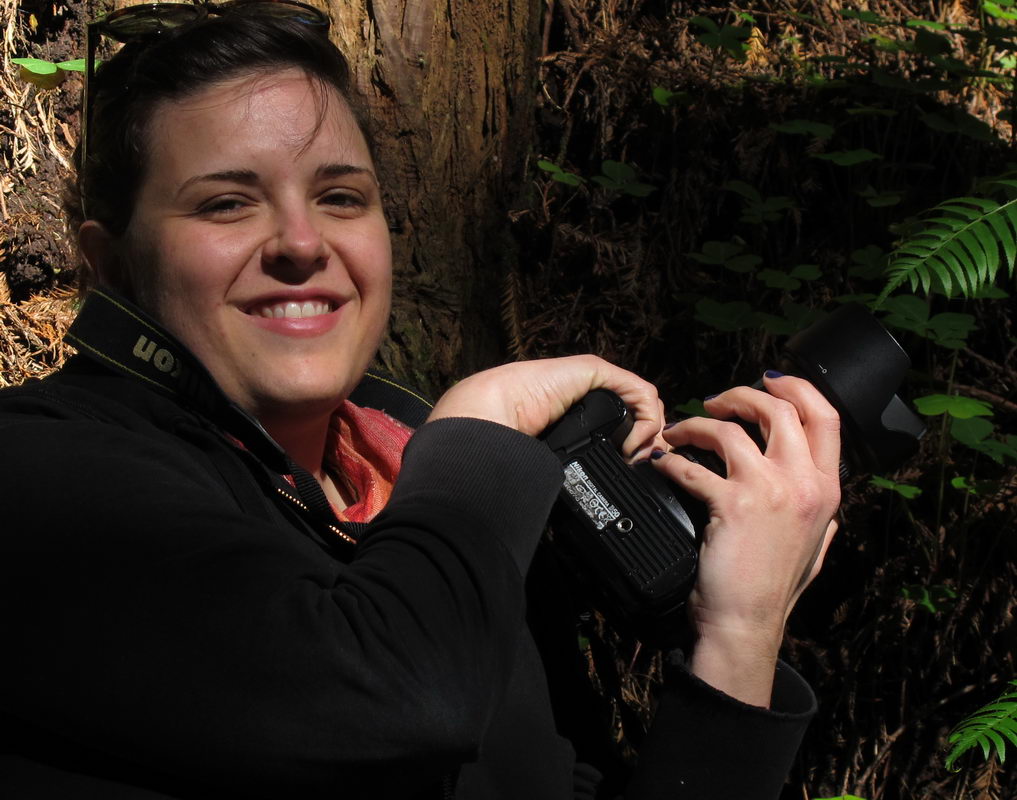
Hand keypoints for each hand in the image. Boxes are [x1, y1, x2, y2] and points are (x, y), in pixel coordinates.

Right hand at [427, 355, 662, 459]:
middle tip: (643, 464)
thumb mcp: (558, 458)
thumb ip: (575, 464)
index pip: (627, 422)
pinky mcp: (597, 371)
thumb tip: (592, 498)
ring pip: (645, 401)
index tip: (639, 468)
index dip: (640, 444)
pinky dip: (645, 417)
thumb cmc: (512, 433)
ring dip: (650, 431)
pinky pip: (638, 390)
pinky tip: (631, 440)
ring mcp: (596, 381)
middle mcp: (593, 393)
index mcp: (584, 411)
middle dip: (650, 439)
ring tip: (634, 455)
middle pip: (641, 412)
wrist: (495, 413)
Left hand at [652, 373, 840, 704]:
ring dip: (697, 423)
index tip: (769, 378)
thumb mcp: (816, 548)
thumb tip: (823, 495)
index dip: (796, 387)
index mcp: (827, 489)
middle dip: (742, 393)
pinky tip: (661, 464)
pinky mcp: (733, 505)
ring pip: (732, 429)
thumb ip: (822, 516)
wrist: (746, 624)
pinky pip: (694, 466)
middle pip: (780, 408)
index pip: (826, 416)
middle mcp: (805, 484)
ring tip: (678, 432)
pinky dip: (671, 460)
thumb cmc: (772, 588)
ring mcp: (771, 492)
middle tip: (713, 400)